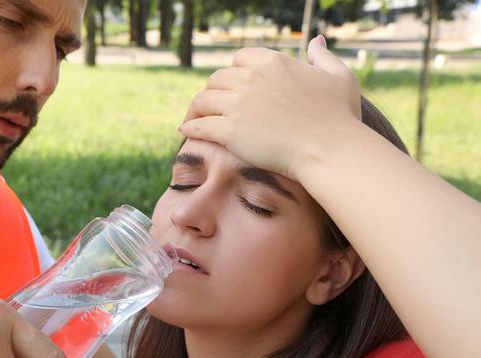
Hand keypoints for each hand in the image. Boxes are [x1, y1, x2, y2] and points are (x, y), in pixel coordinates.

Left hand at [179, 36, 361, 180]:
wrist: (330, 149)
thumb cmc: (339, 116)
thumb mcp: (339, 77)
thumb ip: (322, 57)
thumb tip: (315, 40)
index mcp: (273, 62)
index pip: (240, 59)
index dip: (233, 72)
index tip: (232, 86)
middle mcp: (251, 79)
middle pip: (217, 79)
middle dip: (212, 91)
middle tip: (209, 105)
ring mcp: (238, 104)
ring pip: (203, 100)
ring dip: (195, 108)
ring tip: (193, 118)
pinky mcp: (230, 130)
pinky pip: (199, 124)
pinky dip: (189, 126)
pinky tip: (184, 130)